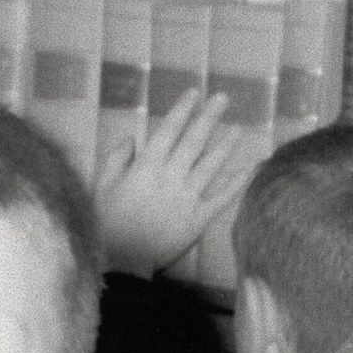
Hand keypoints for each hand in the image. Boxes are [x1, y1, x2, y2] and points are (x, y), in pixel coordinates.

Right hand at [95, 90, 258, 276]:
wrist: (122, 260)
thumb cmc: (106, 222)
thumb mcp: (100, 186)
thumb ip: (116, 159)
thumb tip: (131, 138)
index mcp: (145, 167)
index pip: (168, 131)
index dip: (182, 110)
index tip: (194, 92)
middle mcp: (170, 177)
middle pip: (193, 141)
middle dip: (208, 117)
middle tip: (223, 97)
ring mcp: (187, 197)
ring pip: (211, 165)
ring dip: (225, 144)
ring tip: (238, 127)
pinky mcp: (199, 218)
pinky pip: (222, 197)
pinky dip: (238, 182)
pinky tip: (252, 167)